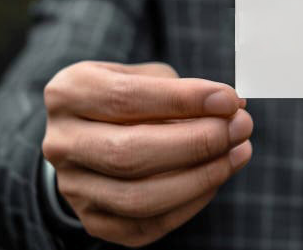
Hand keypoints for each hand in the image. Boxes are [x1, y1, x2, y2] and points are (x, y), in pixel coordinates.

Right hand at [42, 61, 251, 246]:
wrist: (93, 134)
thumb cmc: (132, 98)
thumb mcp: (149, 77)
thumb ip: (186, 90)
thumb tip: (232, 106)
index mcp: (69, 94)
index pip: (126, 99)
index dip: (182, 100)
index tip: (228, 99)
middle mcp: (61, 143)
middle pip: (129, 152)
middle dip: (196, 141)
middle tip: (241, 126)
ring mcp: (73, 187)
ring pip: (138, 198)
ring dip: (201, 177)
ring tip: (239, 153)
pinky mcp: (94, 221)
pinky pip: (146, 226)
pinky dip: (190, 204)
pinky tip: (216, 178)